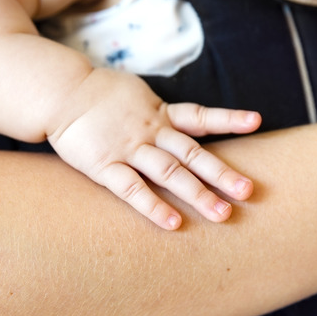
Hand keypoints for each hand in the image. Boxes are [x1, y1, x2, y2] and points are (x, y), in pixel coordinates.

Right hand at [47, 68, 260, 229]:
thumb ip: (159, 111)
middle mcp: (150, 131)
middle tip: (248, 191)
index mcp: (159, 113)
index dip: (228, 118)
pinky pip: (131, 189)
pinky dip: (153, 206)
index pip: (200, 116)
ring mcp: (128, 148)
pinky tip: (173, 223)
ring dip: (197, 194)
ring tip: (222, 215)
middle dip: (221, 173)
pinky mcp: (104, 165)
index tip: (256, 121)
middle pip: (192, 154)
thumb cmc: (99, 96)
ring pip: (169, 173)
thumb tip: (185, 121)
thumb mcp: (136, 94)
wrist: (60, 91)